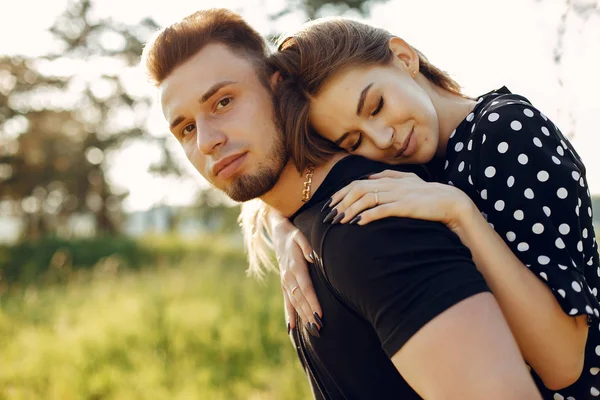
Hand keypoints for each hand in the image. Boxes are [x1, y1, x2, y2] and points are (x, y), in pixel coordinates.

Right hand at [270, 215, 322, 335]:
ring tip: (312, 331)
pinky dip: (289, 315)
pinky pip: (286, 302)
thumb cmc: (293, 235)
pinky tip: (292, 328)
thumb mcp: (300, 236)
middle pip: (300, 299)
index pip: (306, 287)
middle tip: (319, 328)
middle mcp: (288, 277)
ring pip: (294, 303)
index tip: (320, 314)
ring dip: (303, 317)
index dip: (312, 301)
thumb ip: (306, 246)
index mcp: (294, 266)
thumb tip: (312, 258)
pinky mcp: (284, 284)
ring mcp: (285, 282)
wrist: (277, 233)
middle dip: (309, 314)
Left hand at [325, 170, 472, 229]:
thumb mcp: (407, 180)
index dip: (341, 193)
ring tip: (339, 221)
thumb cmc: (427, 194)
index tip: (330, 205)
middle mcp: (390, 184)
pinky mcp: (405, 206)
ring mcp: (397, 194)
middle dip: (341, 202)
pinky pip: (382, 209)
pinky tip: (358, 223)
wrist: (450, 201)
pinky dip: (368, 215)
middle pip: (358, 189)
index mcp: (388, 179)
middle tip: (329, 216)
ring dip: (350, 210)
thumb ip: (388, 175)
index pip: (358, 183)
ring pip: (367, 199)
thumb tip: (369, 175)